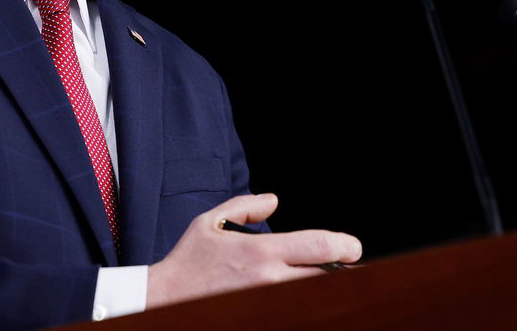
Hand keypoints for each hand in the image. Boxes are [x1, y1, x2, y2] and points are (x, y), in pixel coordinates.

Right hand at [146, 193, 361, 307]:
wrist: (164, 300)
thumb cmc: (188, 262)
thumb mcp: (210, 222)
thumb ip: (245, 206)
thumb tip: (274, 199)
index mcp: (261, 252)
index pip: (320, 247)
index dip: (345, 246)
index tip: (352, 247)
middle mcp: (269, 280)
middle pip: (325, 277)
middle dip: (343, 271)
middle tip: (349, 266)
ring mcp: (266, 303)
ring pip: (314, 297)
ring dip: (325, 288)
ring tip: (332, 280)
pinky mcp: (260, 317)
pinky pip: (295, 311)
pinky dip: (305, 303)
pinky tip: (306, 296)